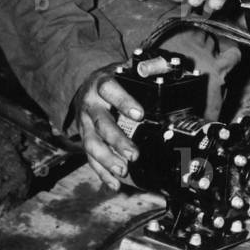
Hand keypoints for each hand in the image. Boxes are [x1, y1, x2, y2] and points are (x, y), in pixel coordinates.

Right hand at [73, 65, 143, 189]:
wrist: (86, 86)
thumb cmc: (114, 79)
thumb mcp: (126, 67)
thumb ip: (147, 66)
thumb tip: (165, 65)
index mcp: (101, 84)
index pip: (110, 90)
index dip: (123, 101)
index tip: (139, 114)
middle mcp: (90, 105)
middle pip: (101, 123)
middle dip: (117, 140)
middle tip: (134, 154)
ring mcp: (84, 124)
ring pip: (92, 143)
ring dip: (107, 160)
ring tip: (123, 172)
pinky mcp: (85, 139)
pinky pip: (90, 158)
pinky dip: (101, 172)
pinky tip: (113, 184)